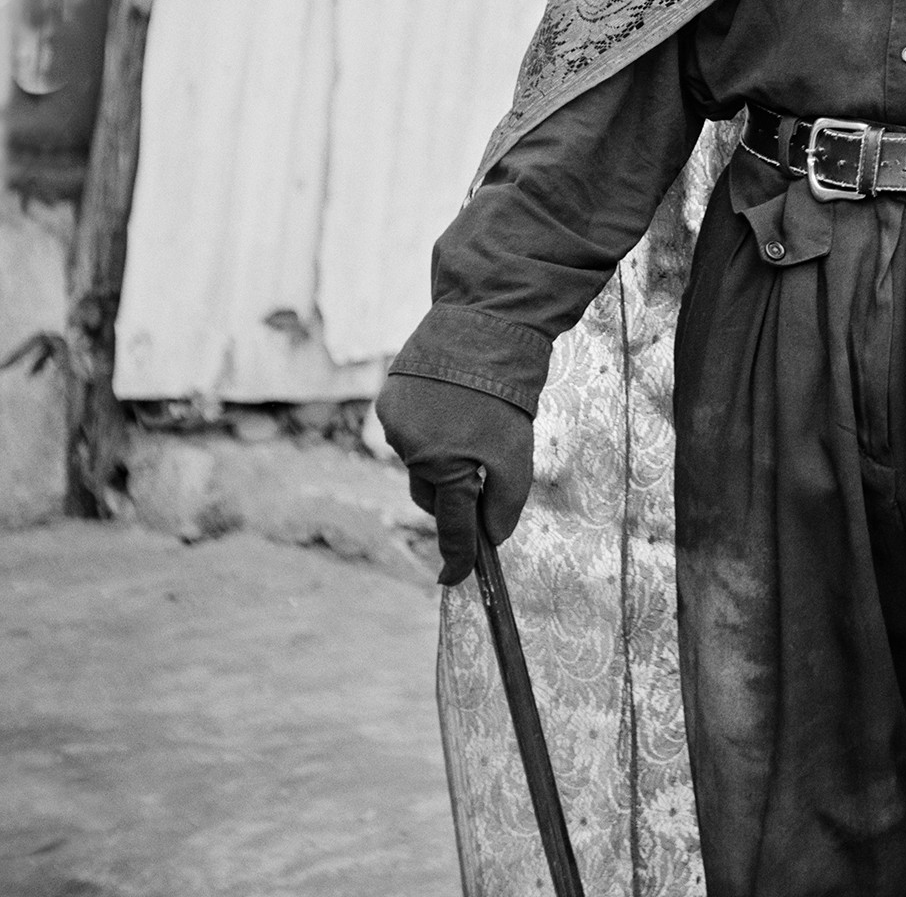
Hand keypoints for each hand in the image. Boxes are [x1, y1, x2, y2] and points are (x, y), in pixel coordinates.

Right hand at [375, 372, 534, 585]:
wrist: (483, 324)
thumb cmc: (506, 393)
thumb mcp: (517, 451)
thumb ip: (506, 500)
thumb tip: (492, 537)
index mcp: (445, 469)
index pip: (452, 527)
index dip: (457, 557)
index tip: (453, 581)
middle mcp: (410, 452)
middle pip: (433, 493)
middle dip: (455, 492)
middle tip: (482, 469)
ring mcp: (394, 424)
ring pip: (420, 459)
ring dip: (442, 453)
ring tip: (470, 418)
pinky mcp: (387, 398)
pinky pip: (409, 428)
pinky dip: (428, 424)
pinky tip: (449, 400)